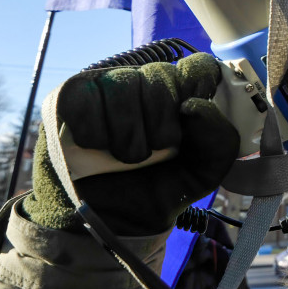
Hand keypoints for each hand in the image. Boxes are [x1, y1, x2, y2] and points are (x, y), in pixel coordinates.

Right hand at [25, 54, 239, 234]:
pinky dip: (94, 133)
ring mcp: (106, 84)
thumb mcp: (202, 173)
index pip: (198, 66)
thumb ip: (218, 139)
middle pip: (161, 75)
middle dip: (160, 126)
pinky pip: (86, 99)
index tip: (188, 123)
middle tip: (151, 154)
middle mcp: (144, 81)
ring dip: (127, 136)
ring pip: (122, 86)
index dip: (197, 90)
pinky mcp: (70, 96)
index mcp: (181, 93)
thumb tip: (194, 103)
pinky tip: (94, 147)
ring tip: (123, 158)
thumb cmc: (155, 190)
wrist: (107, 222)